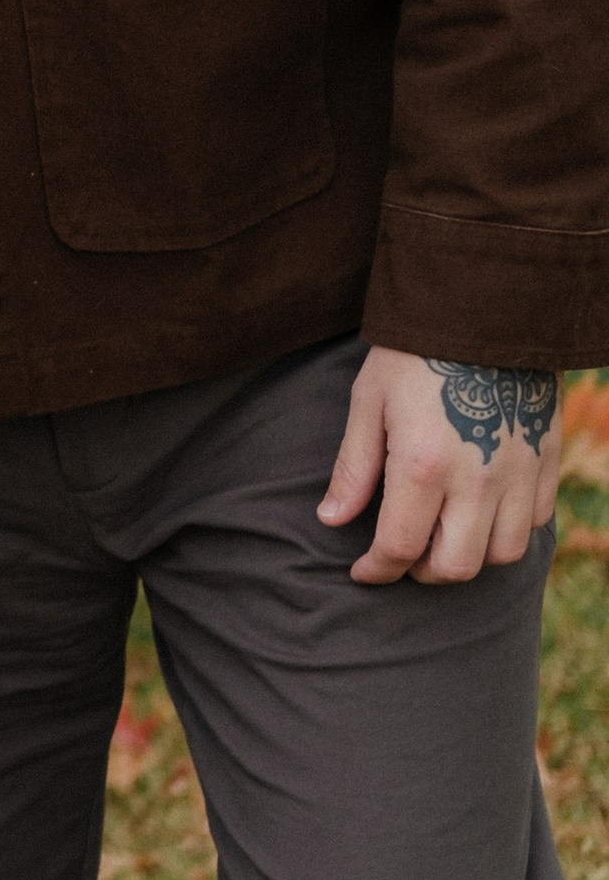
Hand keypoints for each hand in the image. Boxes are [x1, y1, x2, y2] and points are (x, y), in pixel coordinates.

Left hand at [318, 347, 560, 584]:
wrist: (484, 305)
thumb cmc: (414, 352)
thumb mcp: (369, 402)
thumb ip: (354, 468)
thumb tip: (332, 520)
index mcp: (423, 465)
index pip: (399, 548)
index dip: (375, 571)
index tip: (361, 572)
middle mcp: (477, 479)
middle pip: (455, 567)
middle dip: (420, 573)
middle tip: (401, 556)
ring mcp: (519, 472)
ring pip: (502, 555)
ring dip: (468, 557)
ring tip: (442, 537)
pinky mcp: (547, 459)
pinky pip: (535, 522)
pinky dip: (506, 530)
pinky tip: (481, 512)